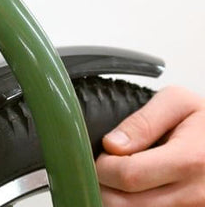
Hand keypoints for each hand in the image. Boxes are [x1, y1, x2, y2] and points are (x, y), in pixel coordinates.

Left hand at [96, 86, 204, 205]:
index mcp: (191, 160)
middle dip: (104, 185)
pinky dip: (133, 205)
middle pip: (124, 205)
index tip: (103, 155)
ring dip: (116, 199)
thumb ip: (142, 123)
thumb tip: (111, 145)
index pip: (129, 175)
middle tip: (106, 168)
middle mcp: (196, 194)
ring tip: (121, 178)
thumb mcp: (179, 103)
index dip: (104, 166)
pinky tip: (136, 191)